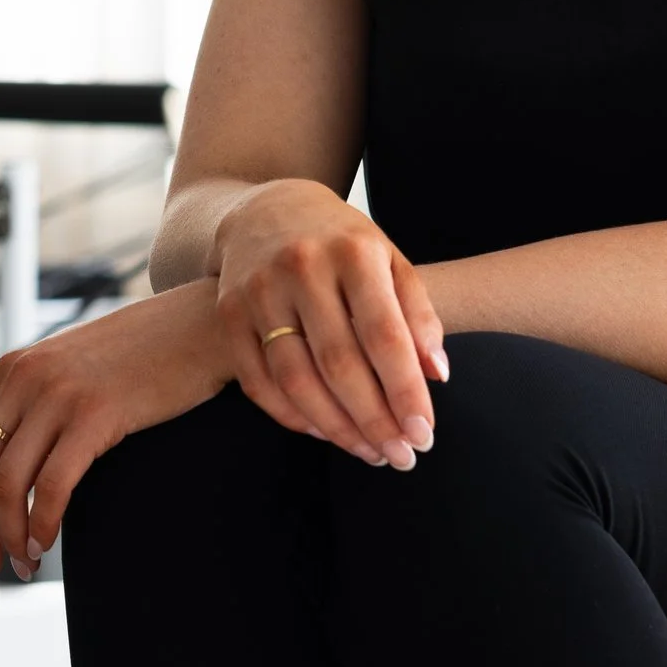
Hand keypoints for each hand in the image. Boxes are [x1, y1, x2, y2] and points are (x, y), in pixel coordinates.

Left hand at [0, 281, 233, 579]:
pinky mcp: (97, 413)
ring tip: (24, 562)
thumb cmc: (146, 355)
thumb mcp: (72, 369)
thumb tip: (7, 469)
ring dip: (8, 535)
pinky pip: (53, 484)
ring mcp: (59, 393)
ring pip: (6, 484)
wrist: (203, 322)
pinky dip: (43, 524)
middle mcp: (24, 378)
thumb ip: (35, 404)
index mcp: (10, 370)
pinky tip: (48, 542)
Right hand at [212, 179, 445, 466]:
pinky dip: (292, 416)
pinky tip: (325, 433)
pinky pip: (258, 382)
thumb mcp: (389, 261)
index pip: (384, 336)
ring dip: (336, 428)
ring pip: (296, 380)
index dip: (406, 391)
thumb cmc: (343, 246)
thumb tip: (437, 376)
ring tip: (369, 453)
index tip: (424, 433)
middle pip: (340, 364)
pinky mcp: (229, 313)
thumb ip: (418, 314)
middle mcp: (302, 267)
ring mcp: (259, 290)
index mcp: (353, 252)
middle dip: (375, 420)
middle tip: (402, 456)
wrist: (269, 210)